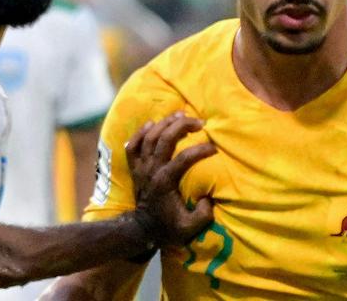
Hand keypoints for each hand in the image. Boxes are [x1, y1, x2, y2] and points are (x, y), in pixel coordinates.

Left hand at [125, 112, 214, 246]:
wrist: (141, 231)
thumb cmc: (168, 228)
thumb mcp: (189, 228)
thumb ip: (203, 215)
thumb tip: (209, 198)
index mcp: (165, 181)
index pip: (183, 159)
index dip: (200, 150)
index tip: (214, 148)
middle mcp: (151, 170)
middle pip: (164, 139)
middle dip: (182, 125)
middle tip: (199, 122)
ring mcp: (141, 167)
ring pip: (149, 137)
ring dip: (164, 123)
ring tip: (180, 115)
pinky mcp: (135, 168)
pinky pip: (133, 145)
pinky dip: (140, 132)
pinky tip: (151, 123)